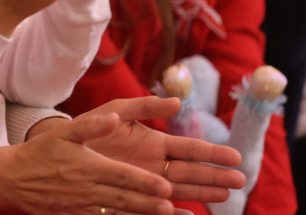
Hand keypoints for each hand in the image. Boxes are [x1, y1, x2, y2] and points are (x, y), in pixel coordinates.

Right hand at [0, 111, 175, 214]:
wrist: (12, 179)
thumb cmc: (40, 152)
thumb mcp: (63, 133)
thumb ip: (91, 126)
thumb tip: (114, 118)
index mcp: (88, 166)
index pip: (122, 176)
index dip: (145, 182)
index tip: (165, 187)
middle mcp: (88, 189)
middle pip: (124, 198)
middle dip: (149, 203)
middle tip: (171, 206)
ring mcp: (81, 206)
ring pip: (117, 212)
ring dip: (140, 214)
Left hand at [74, 97, 245, 203]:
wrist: (65, 146)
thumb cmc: (93, 125)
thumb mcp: (117, 109)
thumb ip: (145, 105)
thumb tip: (177, 102)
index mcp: (155, 142)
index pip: (189, 148)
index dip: (212, 153)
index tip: (234, 157)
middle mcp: (155, 164)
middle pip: (191, 172)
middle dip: (215, 176)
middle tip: (240, 181)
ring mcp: (146, 181)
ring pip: (180, 189)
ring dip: (202, 193)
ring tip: (225, 198)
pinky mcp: (132, 195)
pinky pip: (155, 206)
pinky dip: (172, 212)